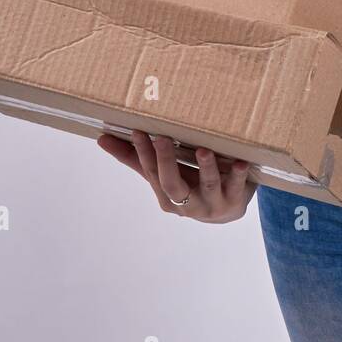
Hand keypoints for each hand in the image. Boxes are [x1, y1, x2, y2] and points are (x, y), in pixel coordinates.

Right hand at [96, 131, 256, 223]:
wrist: (227, 210)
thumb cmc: (190, 185)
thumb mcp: (165, 174)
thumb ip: (135, 158)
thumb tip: (101, 138)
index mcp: (167, 197)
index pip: (151, 173)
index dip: (144, 153)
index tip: (138, 131)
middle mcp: (187, 205)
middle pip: (172, 184)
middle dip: (167, 161)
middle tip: (163, 138)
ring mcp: (212, 204)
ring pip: (208, 186)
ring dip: (206, 167)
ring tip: (204, 150)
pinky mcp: (235, 200)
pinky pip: (237, 186)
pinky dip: (239, 175)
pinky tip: (240, 162)